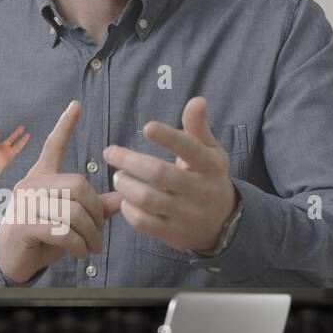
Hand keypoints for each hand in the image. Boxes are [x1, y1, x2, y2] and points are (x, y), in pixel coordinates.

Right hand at [0, 100, 111, 281]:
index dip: (65, 125)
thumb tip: (121, 198)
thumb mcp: (70, 221)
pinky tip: (81, 253)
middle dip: (97, 211)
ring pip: (74, 212)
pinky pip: (64, 232)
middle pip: (78, 185)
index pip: (53, 146)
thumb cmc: (41, 238)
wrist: (11, 261)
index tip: (76, 105)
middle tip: (100, 231)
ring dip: (91, 234)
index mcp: (41, 177)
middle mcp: (31, 184)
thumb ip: (93, 208)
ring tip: (94, 247)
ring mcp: (25, 204)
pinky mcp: (24, 224)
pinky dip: (79, 245)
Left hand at [100, 96, 237, 253]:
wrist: (222, 224)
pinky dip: (128, 209)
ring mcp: (186, 214)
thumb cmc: (209, 178)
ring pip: (147, 198)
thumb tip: (197, 100)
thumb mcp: (210, 152)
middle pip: (159, 173)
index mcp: (209, 165)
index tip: (147, 127)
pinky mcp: (173, 233)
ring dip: (125, 185)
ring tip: (118, 177)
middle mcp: (199, 190)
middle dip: (129, 161)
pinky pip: (144, 222)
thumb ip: (199, 128)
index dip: (168, 137)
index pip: (189, 148)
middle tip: (111, 153)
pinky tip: (125, 199)